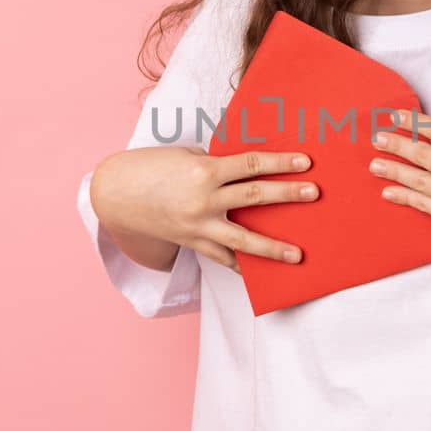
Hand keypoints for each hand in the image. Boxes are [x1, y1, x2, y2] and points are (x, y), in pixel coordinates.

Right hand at [97, 145, 318, 271]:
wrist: (117, 195)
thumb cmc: (153, 167)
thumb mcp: (187, 156)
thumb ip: (218, 164)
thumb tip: (250, 172)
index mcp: (204, 171)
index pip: (251, 164)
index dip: (280, 162)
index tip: (305, 162)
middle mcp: (204, 200)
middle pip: (255, 197)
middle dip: (287, 194)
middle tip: (313, 193)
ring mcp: (198, 226)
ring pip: (242, 240)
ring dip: (272, 247)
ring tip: (297, 254)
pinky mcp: (193, 243)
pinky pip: (222, 259)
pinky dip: (240, 267)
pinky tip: (260, 274)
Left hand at [368, 109, 430, 255]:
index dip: (413, 122)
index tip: (395, 116)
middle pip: (421, 153)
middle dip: (396, 144)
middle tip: (376, 138)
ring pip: (417, 179)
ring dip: (393, 170)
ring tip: (374, 164)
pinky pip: (423, 204)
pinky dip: (404, 196)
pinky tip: (389, 191)